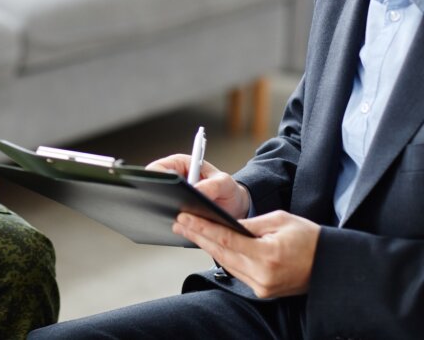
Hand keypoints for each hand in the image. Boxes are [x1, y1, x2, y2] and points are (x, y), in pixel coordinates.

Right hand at [147, 154, 249, 219]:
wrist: (234, 206)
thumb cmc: (228, 189)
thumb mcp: (225, 184)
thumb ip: (212, 186)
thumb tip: (196, 191)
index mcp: (179, 164)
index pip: (158, 168)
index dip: (156, 179)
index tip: (163, 190)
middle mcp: (172, 178)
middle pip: (154, 186)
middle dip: (159, 197)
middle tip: (171, 207)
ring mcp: (173, 195)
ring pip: (158, 203)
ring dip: (165, 211)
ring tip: (181, 218)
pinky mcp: (175, 209)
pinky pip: (166, 215)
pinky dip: (172, 220)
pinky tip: (182, 226)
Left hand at [173, 210, 320, 297]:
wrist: (331, 265)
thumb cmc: (309, 239)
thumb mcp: (280, 220)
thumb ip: (250, 224)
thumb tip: (225, 222)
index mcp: (268, 255)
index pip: (226, 240)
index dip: (203, 228)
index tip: (185, 218)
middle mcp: (263, 275)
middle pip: (221, 253)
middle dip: (198, 236)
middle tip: (178, 223)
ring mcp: (262, 287)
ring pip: (226, 264)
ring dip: (207, 246)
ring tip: (189, 230)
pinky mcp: (263, 292)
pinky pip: (237, 272)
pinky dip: (223, 257)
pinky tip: (210, 245)